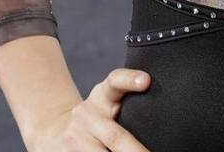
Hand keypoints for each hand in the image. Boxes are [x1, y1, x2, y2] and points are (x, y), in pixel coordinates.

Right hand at [30, 67, 153, 150]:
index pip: (115, 81)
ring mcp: (75, 138)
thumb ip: (130, 102)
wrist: (59, 132)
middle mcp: (87, 115)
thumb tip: (164, 116)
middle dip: (136, 150)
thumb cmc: (99, 117)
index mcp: (102, 96)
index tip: (146, 80)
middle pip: (116, 137)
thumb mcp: (108, 101)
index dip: (130, 79)